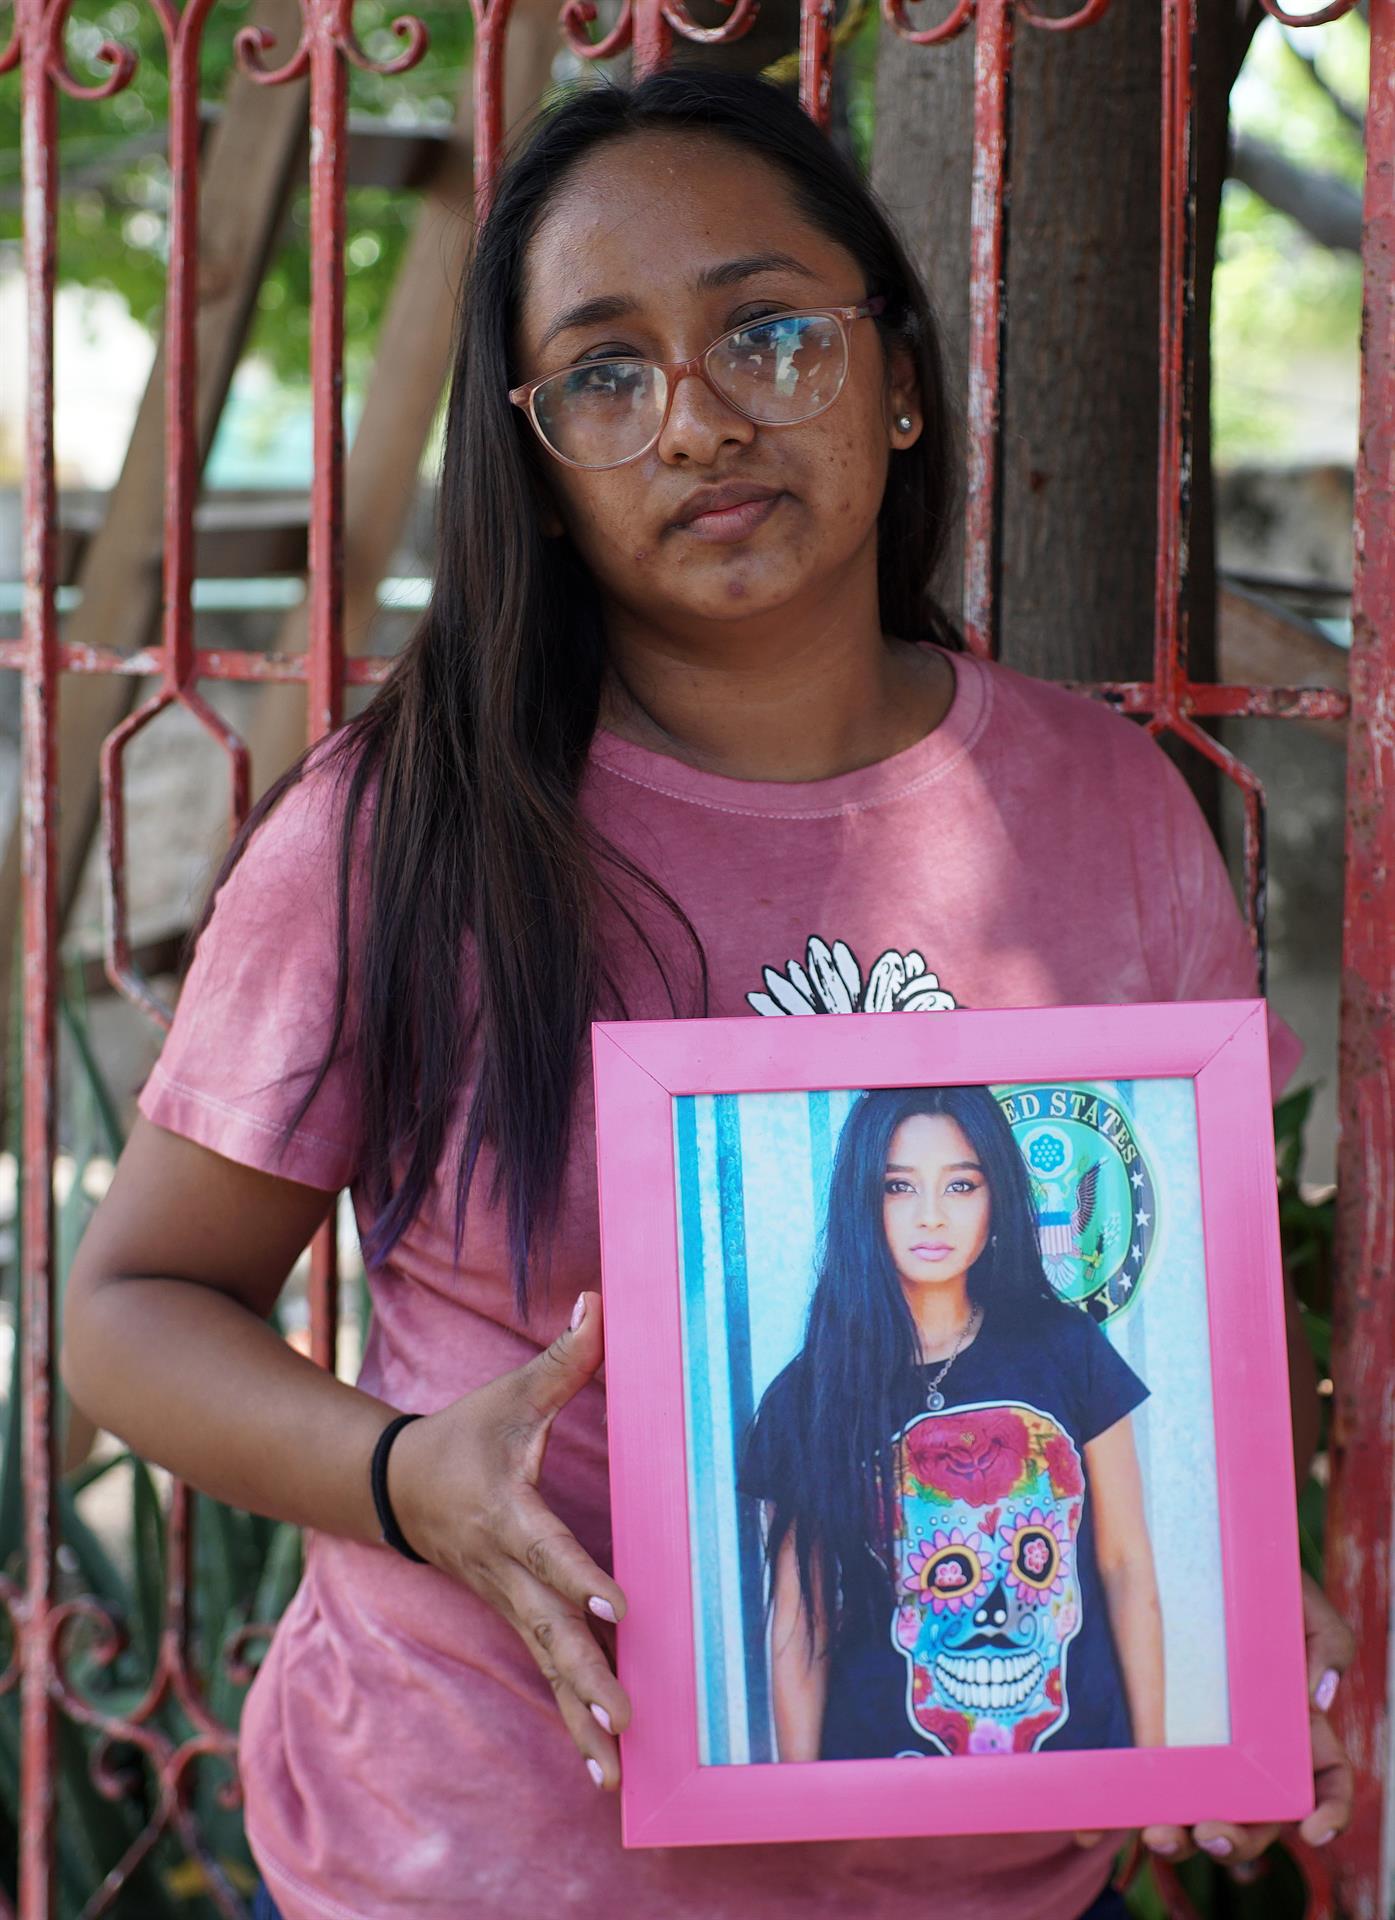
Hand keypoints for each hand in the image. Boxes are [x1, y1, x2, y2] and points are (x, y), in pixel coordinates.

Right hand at [384, 1289, 629, 1790]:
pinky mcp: (512, 1618)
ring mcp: (505, 1601)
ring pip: (544, 1664)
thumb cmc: (467, 1434)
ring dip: (577, 1717)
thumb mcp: (511, 1393)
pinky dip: (568, 1720)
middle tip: (624, 1719)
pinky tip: (600, 1768)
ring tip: (613, 1770)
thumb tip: (602, 1299)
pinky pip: (542, 1672)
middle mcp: (503, 1569)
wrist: (395, 1486)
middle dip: (583, 1675)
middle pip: (547, 1627)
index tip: (616, 1603)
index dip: (577, 1574)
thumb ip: (564, 1355)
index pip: (546, 1547)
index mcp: (506, 1513)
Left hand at [1075, 1571, 1355, 1867]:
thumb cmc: (1248, 1580)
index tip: (1311, 1831)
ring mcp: (1194, 1747)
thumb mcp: (1295, 1596)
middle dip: (1237, 1840)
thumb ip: (1324, 1638)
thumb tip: (1315, 1697)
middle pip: (1257, 1818)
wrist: (1174, 1546)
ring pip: (1195, 1813)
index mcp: (1293, 1726)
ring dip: (1179, 1838)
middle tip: (1210, 1834)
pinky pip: (1132, 1784)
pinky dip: (1113, 1813)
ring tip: (1158, 1834)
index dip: (1329, 1813)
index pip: (1325, 1781)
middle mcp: (1246, 1750)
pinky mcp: (1143, 1736)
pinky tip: (1089, 1827)